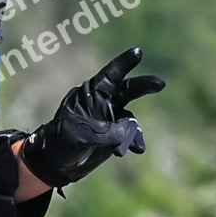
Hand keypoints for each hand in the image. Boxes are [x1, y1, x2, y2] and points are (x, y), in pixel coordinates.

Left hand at [21, 47, 165, 188]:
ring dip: (130, 133)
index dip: (123, 63)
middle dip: (144, 86)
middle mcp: (103, 103)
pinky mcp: (116, 135)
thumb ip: (103, 132)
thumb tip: (127, 133)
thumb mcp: (76, 134)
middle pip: (128, 89)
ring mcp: (111, 119)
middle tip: (160, 84)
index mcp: (89, 94)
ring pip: (130, 120)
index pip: (109, 75)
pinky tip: (138, 149)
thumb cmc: (59, 142)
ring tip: (121, 150)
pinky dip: (134, 141)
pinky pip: (130, 135)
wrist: (56, 165)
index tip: (138, 51)